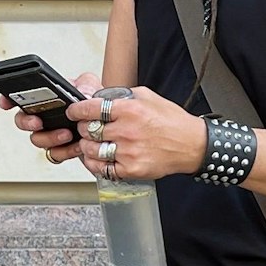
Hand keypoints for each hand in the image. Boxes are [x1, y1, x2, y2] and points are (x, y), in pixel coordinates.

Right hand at [6, 72, 102, 164]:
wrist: (106, 122)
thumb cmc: (93, 101)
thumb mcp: (90, 85)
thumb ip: (85, 84)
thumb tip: (80, 94)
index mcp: (44, 99)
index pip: (19, 98)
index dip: (8, 100)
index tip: (6, 104)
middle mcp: (42, 117)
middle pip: (22, 121)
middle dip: (26, 122)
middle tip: (37, 122)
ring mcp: (50, 134)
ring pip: (37, 140)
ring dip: (49, 138)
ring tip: (66, 134)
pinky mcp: (61, 149)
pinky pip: (55, 155)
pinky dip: (65, 152)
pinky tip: (77, 146)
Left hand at [63, 86, 206, 182]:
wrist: (192, 145)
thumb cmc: (172, 122)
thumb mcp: (148, 97)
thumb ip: (122, 96)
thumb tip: (100, 97)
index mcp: (129, 110)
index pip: (90, 109)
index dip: (77, 110)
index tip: (74, 112)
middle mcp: (127, 131)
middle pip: (87, 130)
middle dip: (84, 128)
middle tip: (88, 128)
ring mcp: (128, 152)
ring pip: (90, 150)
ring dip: (88, 146)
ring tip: (94, 143)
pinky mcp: (131, 169)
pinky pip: (101, 169)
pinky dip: (95, 164)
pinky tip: (99, 157)